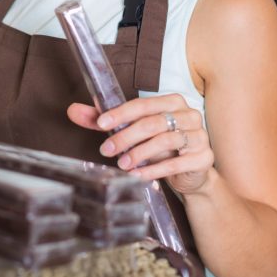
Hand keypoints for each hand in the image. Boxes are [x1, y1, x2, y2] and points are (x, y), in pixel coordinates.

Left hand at [66, 94, 213, 195]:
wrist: (190, 173)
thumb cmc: (160, 147)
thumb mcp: (133, 133)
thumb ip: (106, 122)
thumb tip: (73, 110)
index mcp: (171, 102)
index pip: (143, 104)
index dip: (121, 113)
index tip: (101, 124)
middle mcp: (188, 114)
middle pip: (152, 122)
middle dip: (126, 137)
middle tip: (106, 150)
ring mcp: (198, 135)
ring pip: (165, 140)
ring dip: (139, 153)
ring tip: (122, 164)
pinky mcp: (203, 157)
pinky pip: (176, 163)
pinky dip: (154, 169)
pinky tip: (139, 175)